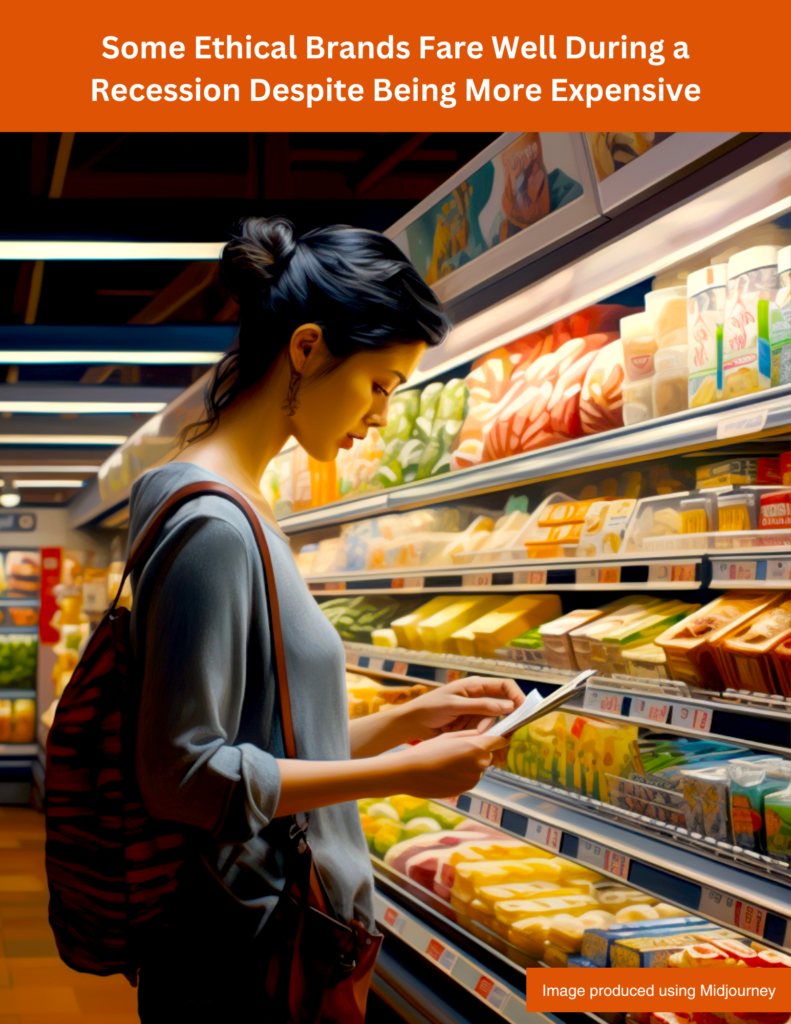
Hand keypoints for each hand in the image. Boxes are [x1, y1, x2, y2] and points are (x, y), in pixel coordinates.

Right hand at [395, 730, 510, 798]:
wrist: (409, 773)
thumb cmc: (427, 751)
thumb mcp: (449, 736)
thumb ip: (469, 735)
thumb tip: (482, 735)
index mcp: (476, 747)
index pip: (500, 741)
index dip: (502, 737)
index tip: (503, 735)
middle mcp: (479, 764)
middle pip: (487, 755)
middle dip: (479, 751)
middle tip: (459, 749)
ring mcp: (474, 779)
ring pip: (478, 767)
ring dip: (470, 764)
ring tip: (449, 762)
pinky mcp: (467, 790)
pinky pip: (470, 778)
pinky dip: (463, 774)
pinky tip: (446, 772)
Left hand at [400, 676, 524, 740]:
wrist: (413, 722)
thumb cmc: (431, 707)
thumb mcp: (456, 705)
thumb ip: (481, 706)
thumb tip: (509, 706)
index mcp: (475, 684)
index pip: (505, 685)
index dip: (516, 696)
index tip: (523, 710)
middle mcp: (479, 695)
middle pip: (501, 706)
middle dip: (496, 719)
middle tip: (482, 728)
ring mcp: (475, 710)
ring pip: (492, 721)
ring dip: (481, 728)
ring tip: (461, 729)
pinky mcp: (471, 723)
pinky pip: (482, 729)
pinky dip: (475, 733)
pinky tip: (460, 733)